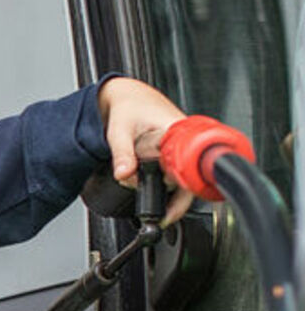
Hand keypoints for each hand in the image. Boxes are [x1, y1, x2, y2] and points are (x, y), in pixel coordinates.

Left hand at [98, 76, 191, 221]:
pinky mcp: (175, 154)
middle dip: (172, 198)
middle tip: (160, 215)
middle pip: (187, 177)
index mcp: (177, 130)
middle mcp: (184, 140)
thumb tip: (123, 175)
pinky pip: (177, 175)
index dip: (187, 187)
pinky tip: (159, 198)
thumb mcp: (119, 129)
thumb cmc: (128, 106)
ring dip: (165, 192)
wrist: (128, 96)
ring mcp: (181, 148)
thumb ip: (121, 153)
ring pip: (181, 179)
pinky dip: (167, 188)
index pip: (190, 164)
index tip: (174, 208)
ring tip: (152, 201)